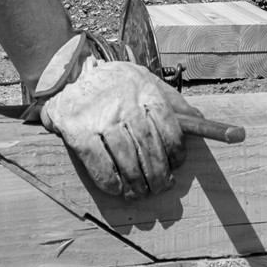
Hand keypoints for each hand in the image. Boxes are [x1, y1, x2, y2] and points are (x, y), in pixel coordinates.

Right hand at [39, 56, 198, 197]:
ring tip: (142, 192)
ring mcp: (101, 118)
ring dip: (137, 182)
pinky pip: (99, 164)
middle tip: (163, 187)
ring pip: (126, 158)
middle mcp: (124, 103)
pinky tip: (118, 189)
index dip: (175, 149)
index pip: (167, 123)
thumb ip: (171, 99)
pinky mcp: (79, 133)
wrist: (69, 75)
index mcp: (143, 89)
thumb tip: (198, 119)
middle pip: (148, 145)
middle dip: (158, 173)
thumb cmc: (115, 83)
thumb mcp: (144, 79)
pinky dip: (111, 181)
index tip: (178, 164)